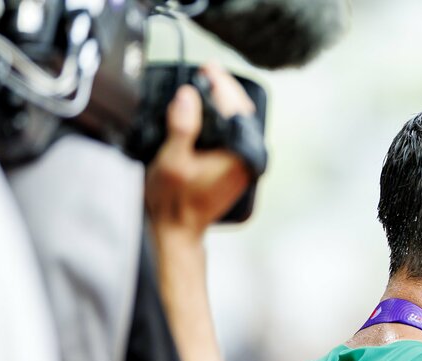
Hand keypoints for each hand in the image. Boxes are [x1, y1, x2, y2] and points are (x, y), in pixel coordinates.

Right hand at [144, 63, 255, 235]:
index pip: (236, 110)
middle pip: (243, 115)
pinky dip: (223, 122)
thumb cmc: (173, 202)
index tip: (208, 68)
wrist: (177, 232)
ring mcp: (245, 167)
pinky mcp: (237, 171)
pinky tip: (209, 113)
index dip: (222, 85)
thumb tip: (189, 97)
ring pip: (240, 126)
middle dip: (226, 91)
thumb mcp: (172, 160)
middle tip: (207, 72)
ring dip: (225, 105)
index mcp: (239, 157)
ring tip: (207, 86)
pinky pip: (234, 138)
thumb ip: (182, 127)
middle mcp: (248, 162)